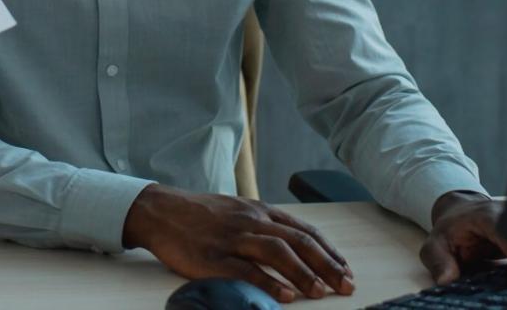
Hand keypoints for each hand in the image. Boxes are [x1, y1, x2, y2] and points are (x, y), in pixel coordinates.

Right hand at [122, 185, 354, 301]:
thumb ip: (263, 225)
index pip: (303, 231)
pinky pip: (245, 270)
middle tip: (346, 285)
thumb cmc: (199, 214)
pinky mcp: (213, 257)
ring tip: (321, 292)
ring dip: (302, 273)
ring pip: (276, 252)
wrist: (160, 211)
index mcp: (258, 210)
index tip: (345, 269)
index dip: (328, 251)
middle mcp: (250, 221)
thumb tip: (294, 245)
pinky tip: (285, 296)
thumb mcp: (237, 211)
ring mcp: (232, 238)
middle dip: (326, 264)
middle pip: (297, 241)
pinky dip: (268, 283)